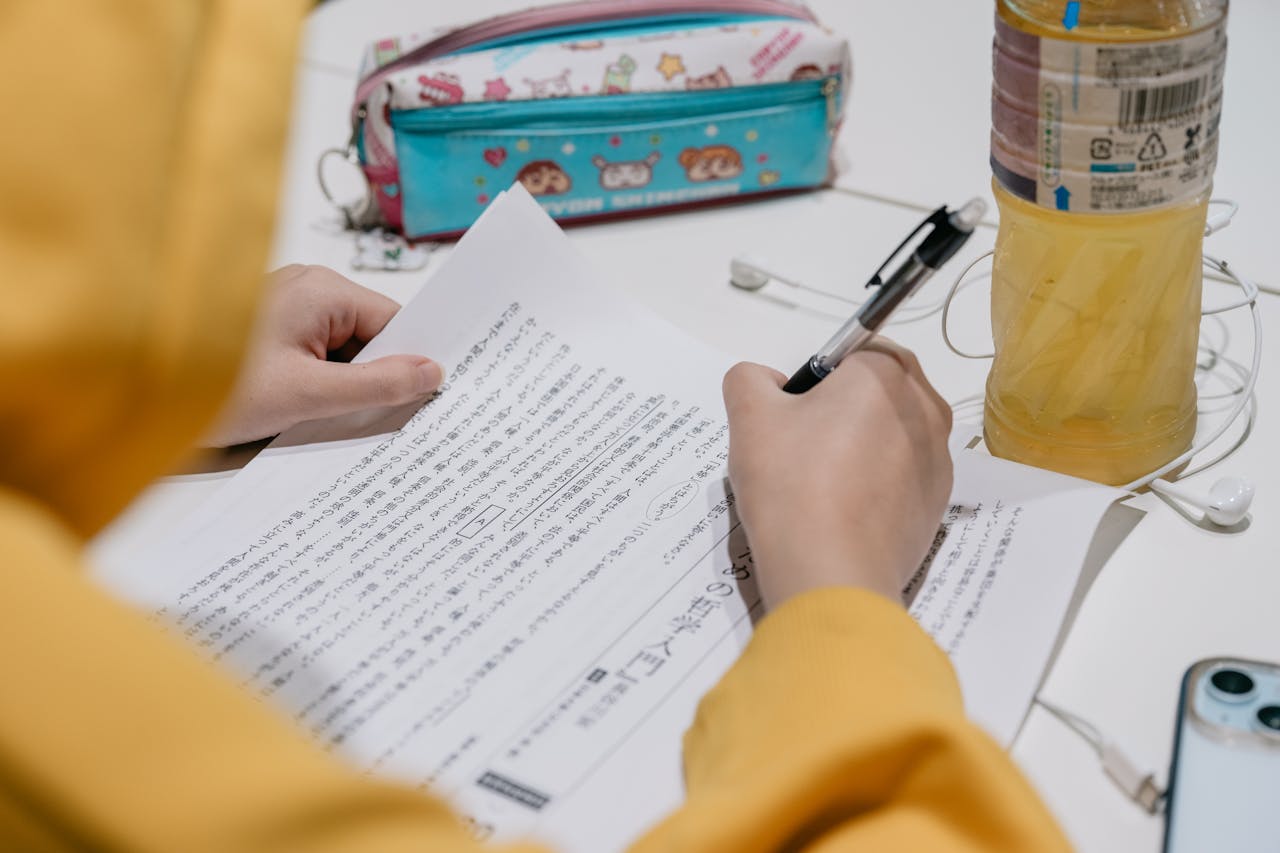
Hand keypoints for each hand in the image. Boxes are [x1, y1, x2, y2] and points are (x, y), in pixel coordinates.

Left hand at [204, 265, 443, 446]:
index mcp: (323, 289)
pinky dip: (321, 382)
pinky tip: (311, 410)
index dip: (412, 361)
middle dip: (376, 377)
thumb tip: (431, 372)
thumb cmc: (219, 387)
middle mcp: (308, 287)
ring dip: (345, 384)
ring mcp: (286, 306)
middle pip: (369, 335)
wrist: (138, 392)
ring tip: (334, 417)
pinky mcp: (270, 328)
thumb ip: (377, 385)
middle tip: (383, 421)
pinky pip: (316, 353)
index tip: (431, 398)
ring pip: (342, 348)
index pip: (393, 322)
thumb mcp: (309, 394)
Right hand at [722, 341, 952, 609]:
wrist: (831, 574)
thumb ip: (750, 378)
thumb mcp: (749, 417)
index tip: (793, 412)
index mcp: (885, 374)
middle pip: (880, 389)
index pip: (853, 349)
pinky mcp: (938, 502)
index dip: (818, 375)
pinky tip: (843, 511)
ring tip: (820, 484)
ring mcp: (938, 459)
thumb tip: (771, 383)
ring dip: (862, 443)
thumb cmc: (791, 484)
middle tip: (802, 446)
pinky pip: (903, 474)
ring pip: (893, 432)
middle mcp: (926, 408)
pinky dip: (876, 482)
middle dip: (844, 406)